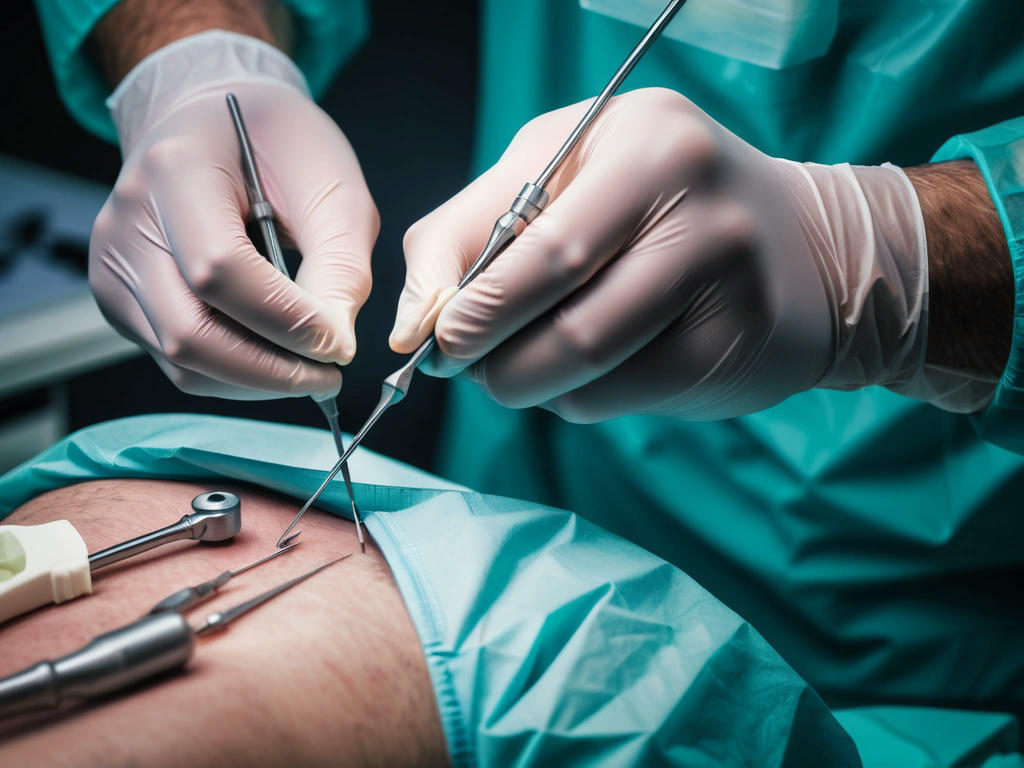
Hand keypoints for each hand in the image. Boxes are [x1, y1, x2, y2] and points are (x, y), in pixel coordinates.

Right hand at [91, 32, 377, 399]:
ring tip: (308, 369)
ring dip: (255, 381)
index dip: (286, 321)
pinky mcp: (120, 297)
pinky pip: (177, 361)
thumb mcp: (332, 183)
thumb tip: (333, 344)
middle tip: (329, 375)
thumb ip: (339, 264)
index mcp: (175, 169)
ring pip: (181, 361)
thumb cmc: (277, 142)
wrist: (212, 120)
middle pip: (188, 334)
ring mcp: (114, 264)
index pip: (220, 271)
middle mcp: (128, 221)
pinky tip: (274, 356)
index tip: (340, 343)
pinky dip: (234, 373)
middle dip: (271, 371)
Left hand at [392, 87, 935, 421]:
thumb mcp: (558, 174)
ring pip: (588, 371)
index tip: (433, 338)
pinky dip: (577, 396)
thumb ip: (468, 229)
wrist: (799, 246)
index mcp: (645, 144)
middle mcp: (700, 209)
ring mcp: (729, 287)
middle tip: (464, 364)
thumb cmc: (652, 201)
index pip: (537, 248)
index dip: (471, 308)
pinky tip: (587, 369)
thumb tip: (412, 323)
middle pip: (565, 320)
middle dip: (492, 359)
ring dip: (530, 383)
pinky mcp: (736, 352)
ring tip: (523, 363)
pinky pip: (619, 398)